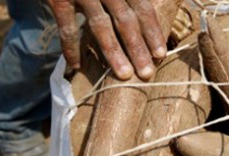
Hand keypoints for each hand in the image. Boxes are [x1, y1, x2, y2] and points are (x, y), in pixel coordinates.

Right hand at [47, 0, 166, 79]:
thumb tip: (146, 11)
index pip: (142, 6)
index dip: (152, 30)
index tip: (161, 54)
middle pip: (125, 20)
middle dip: (138, 48)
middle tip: (147, 73)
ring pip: (101, 26)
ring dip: (114, 53)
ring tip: (124, 75)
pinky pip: (67, 28)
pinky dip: (71, 48)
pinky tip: (77, 66)